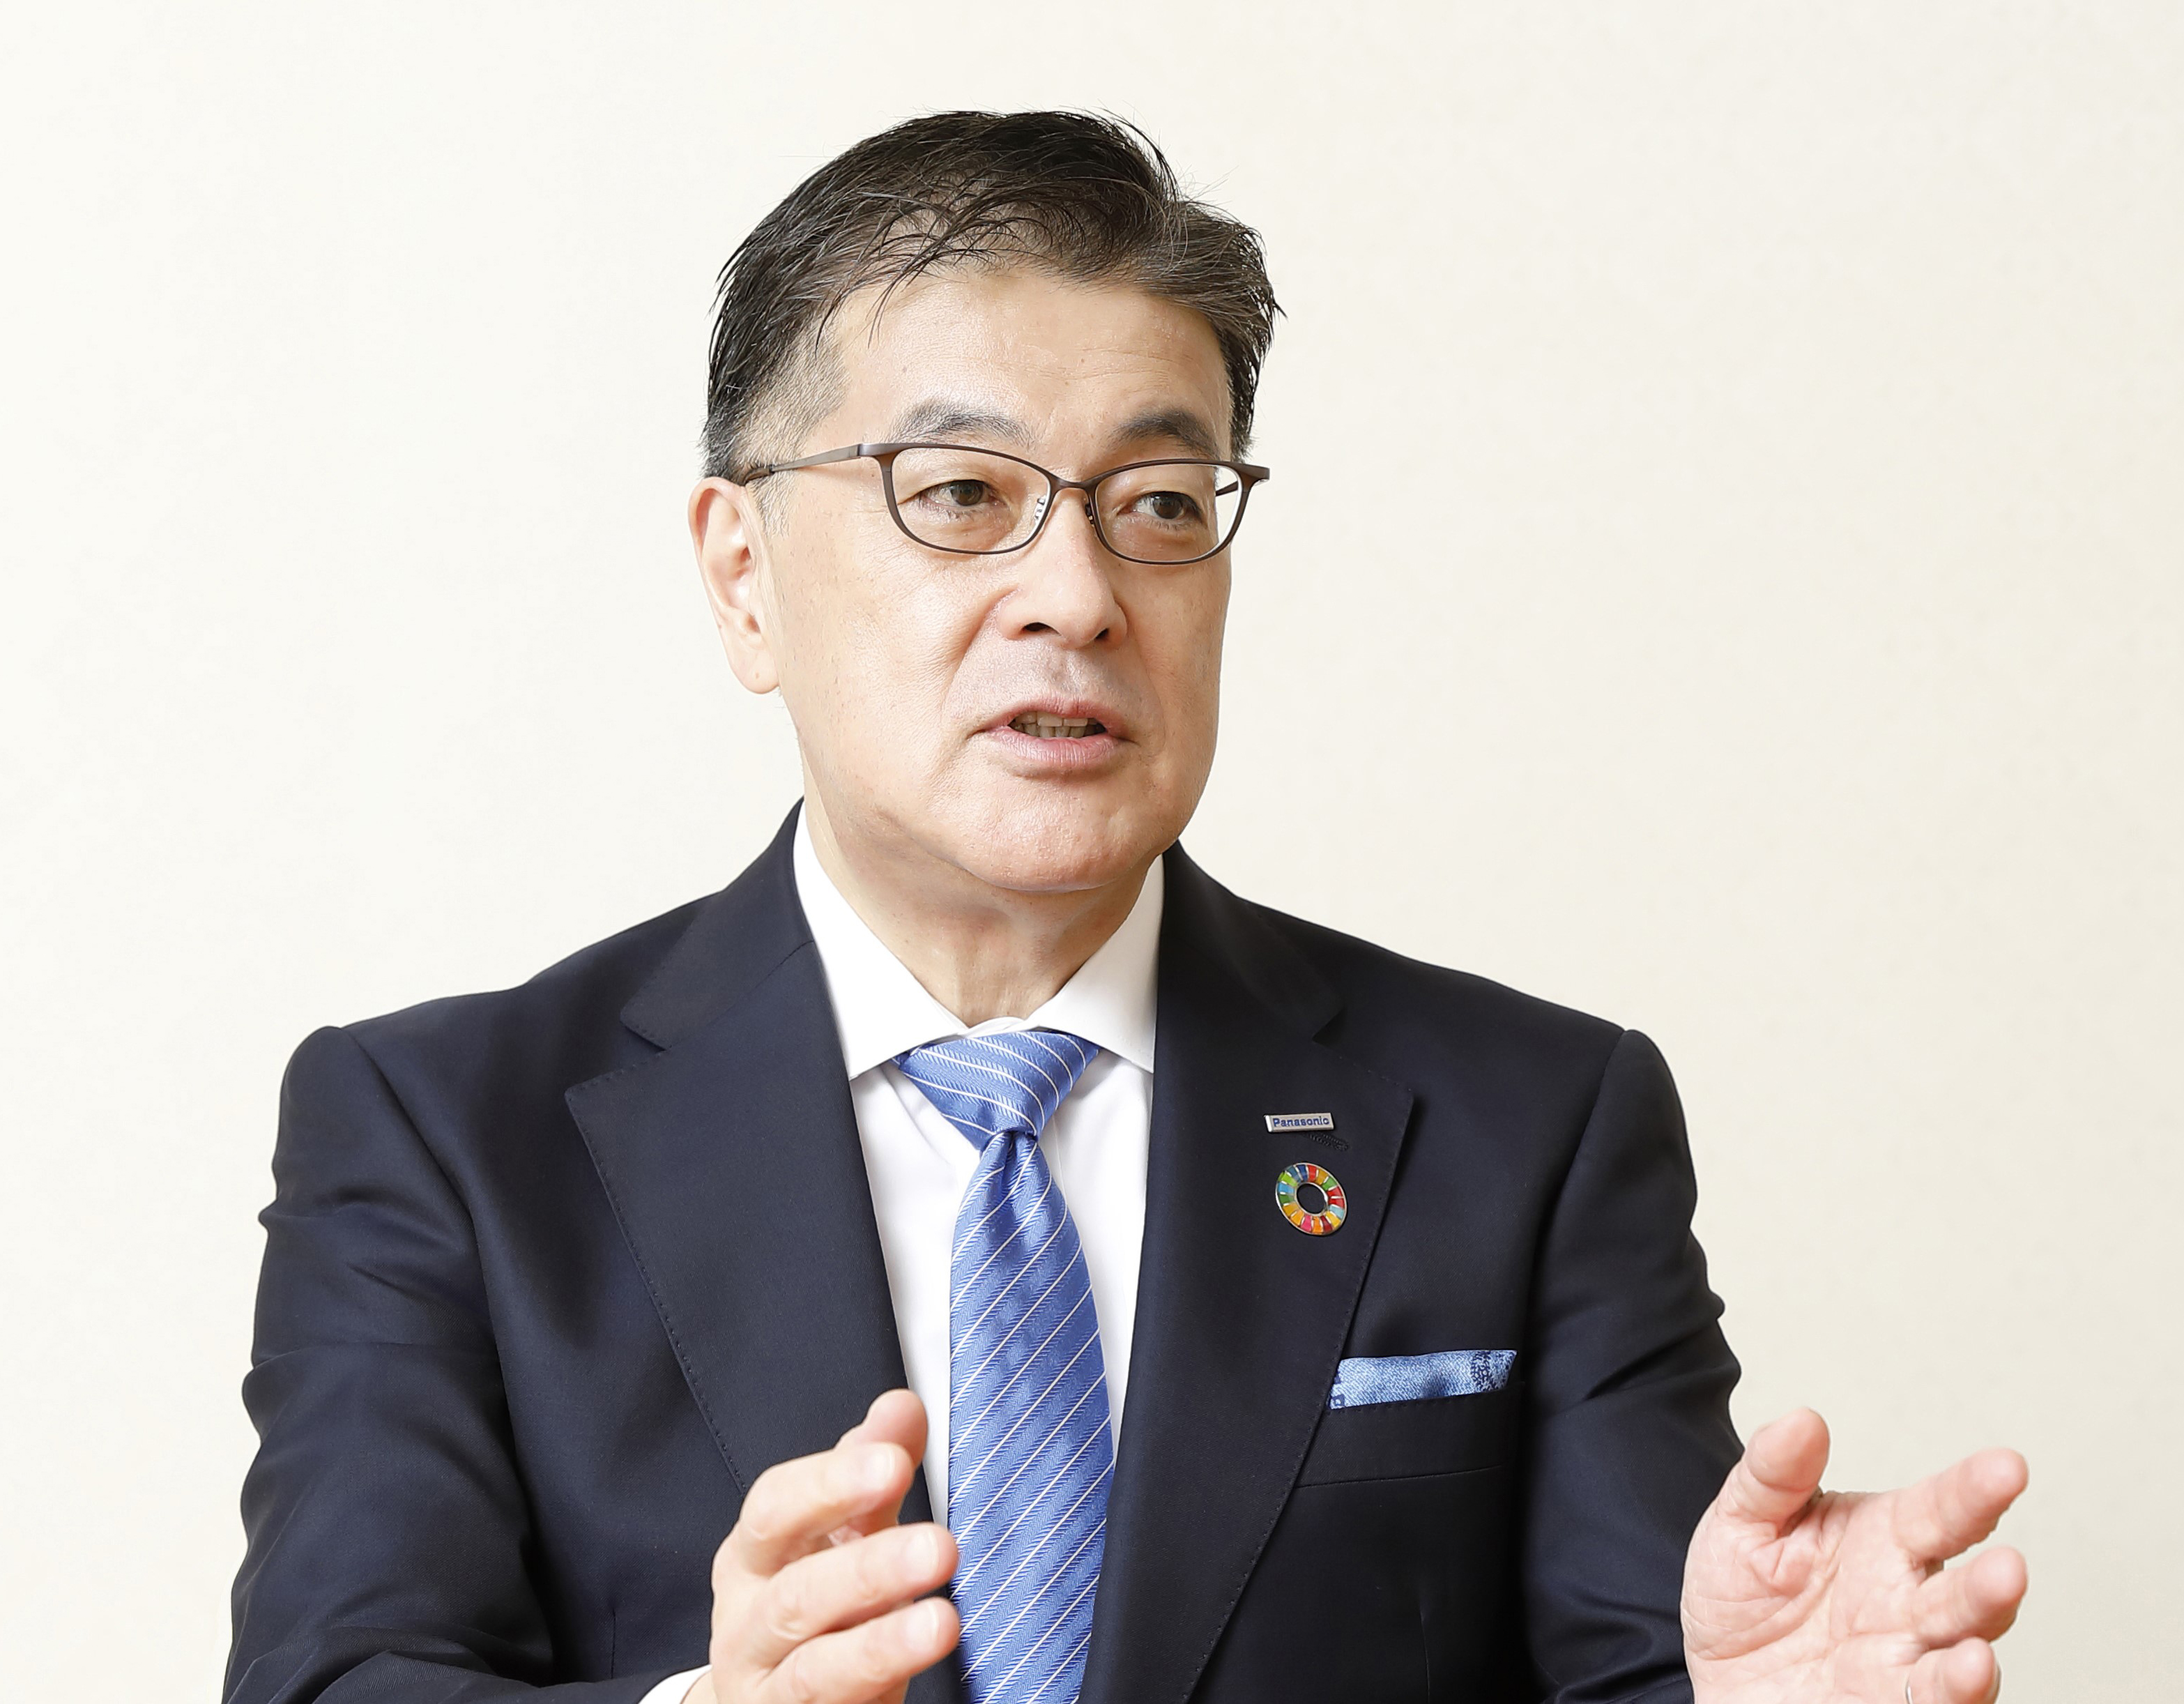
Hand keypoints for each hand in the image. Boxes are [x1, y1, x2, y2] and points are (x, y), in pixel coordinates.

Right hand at [687, 1389, 958, 1703]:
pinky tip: (919, 1686)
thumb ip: (874, 1469)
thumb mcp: (843, 1532)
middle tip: (939, 1545)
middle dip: (868, 1571)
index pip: (774, 1510)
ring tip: (942, 1622)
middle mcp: (746, 1628)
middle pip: (795, 1598)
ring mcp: (768, 1695)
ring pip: (813, 1674)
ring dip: (880, 1648)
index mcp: (753, 1558)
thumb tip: (902, 1406)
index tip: (894, 1463)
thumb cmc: (815, 1601)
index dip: (830, 1484)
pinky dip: (876, 1699)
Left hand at [1683, 1410, 2027, 1703]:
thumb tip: (1802, 1421)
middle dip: (1991, 1579)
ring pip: (1959, 1648)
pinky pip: (1931, 1702)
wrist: (1717, 1677)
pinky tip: (1969, 1670)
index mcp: (1883, 1538)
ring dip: (1981, 1637)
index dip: (1973, 1490)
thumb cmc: (1743, 1595)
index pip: (1937, 1509)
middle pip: (1963, 1589)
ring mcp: (1904, 1658)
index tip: (2006, 1467)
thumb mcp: (1743, 1522)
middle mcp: (1907, 1601)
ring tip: (1994, 1619)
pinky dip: (1954, 1691)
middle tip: (2009, 1564)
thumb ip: (1774, 1473)